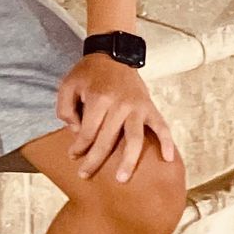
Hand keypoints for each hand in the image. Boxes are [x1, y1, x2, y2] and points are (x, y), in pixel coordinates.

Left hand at [59, 54, 176, 183]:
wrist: (113, 55)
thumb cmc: (88, 74)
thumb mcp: (68, 85)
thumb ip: (65, 109)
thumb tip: (77, 132)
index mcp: (99, 99)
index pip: (88, 132)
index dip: (79, 147)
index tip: (73, 156)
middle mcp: (120, 104)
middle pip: (107, 140)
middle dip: (95, 160)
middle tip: (85, 175)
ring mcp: (137, 106)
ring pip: (135, 139)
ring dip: (129, 161)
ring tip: (122, 179)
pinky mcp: (150, 107)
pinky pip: (162, 126)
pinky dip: (167, 142)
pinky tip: (168, 159)